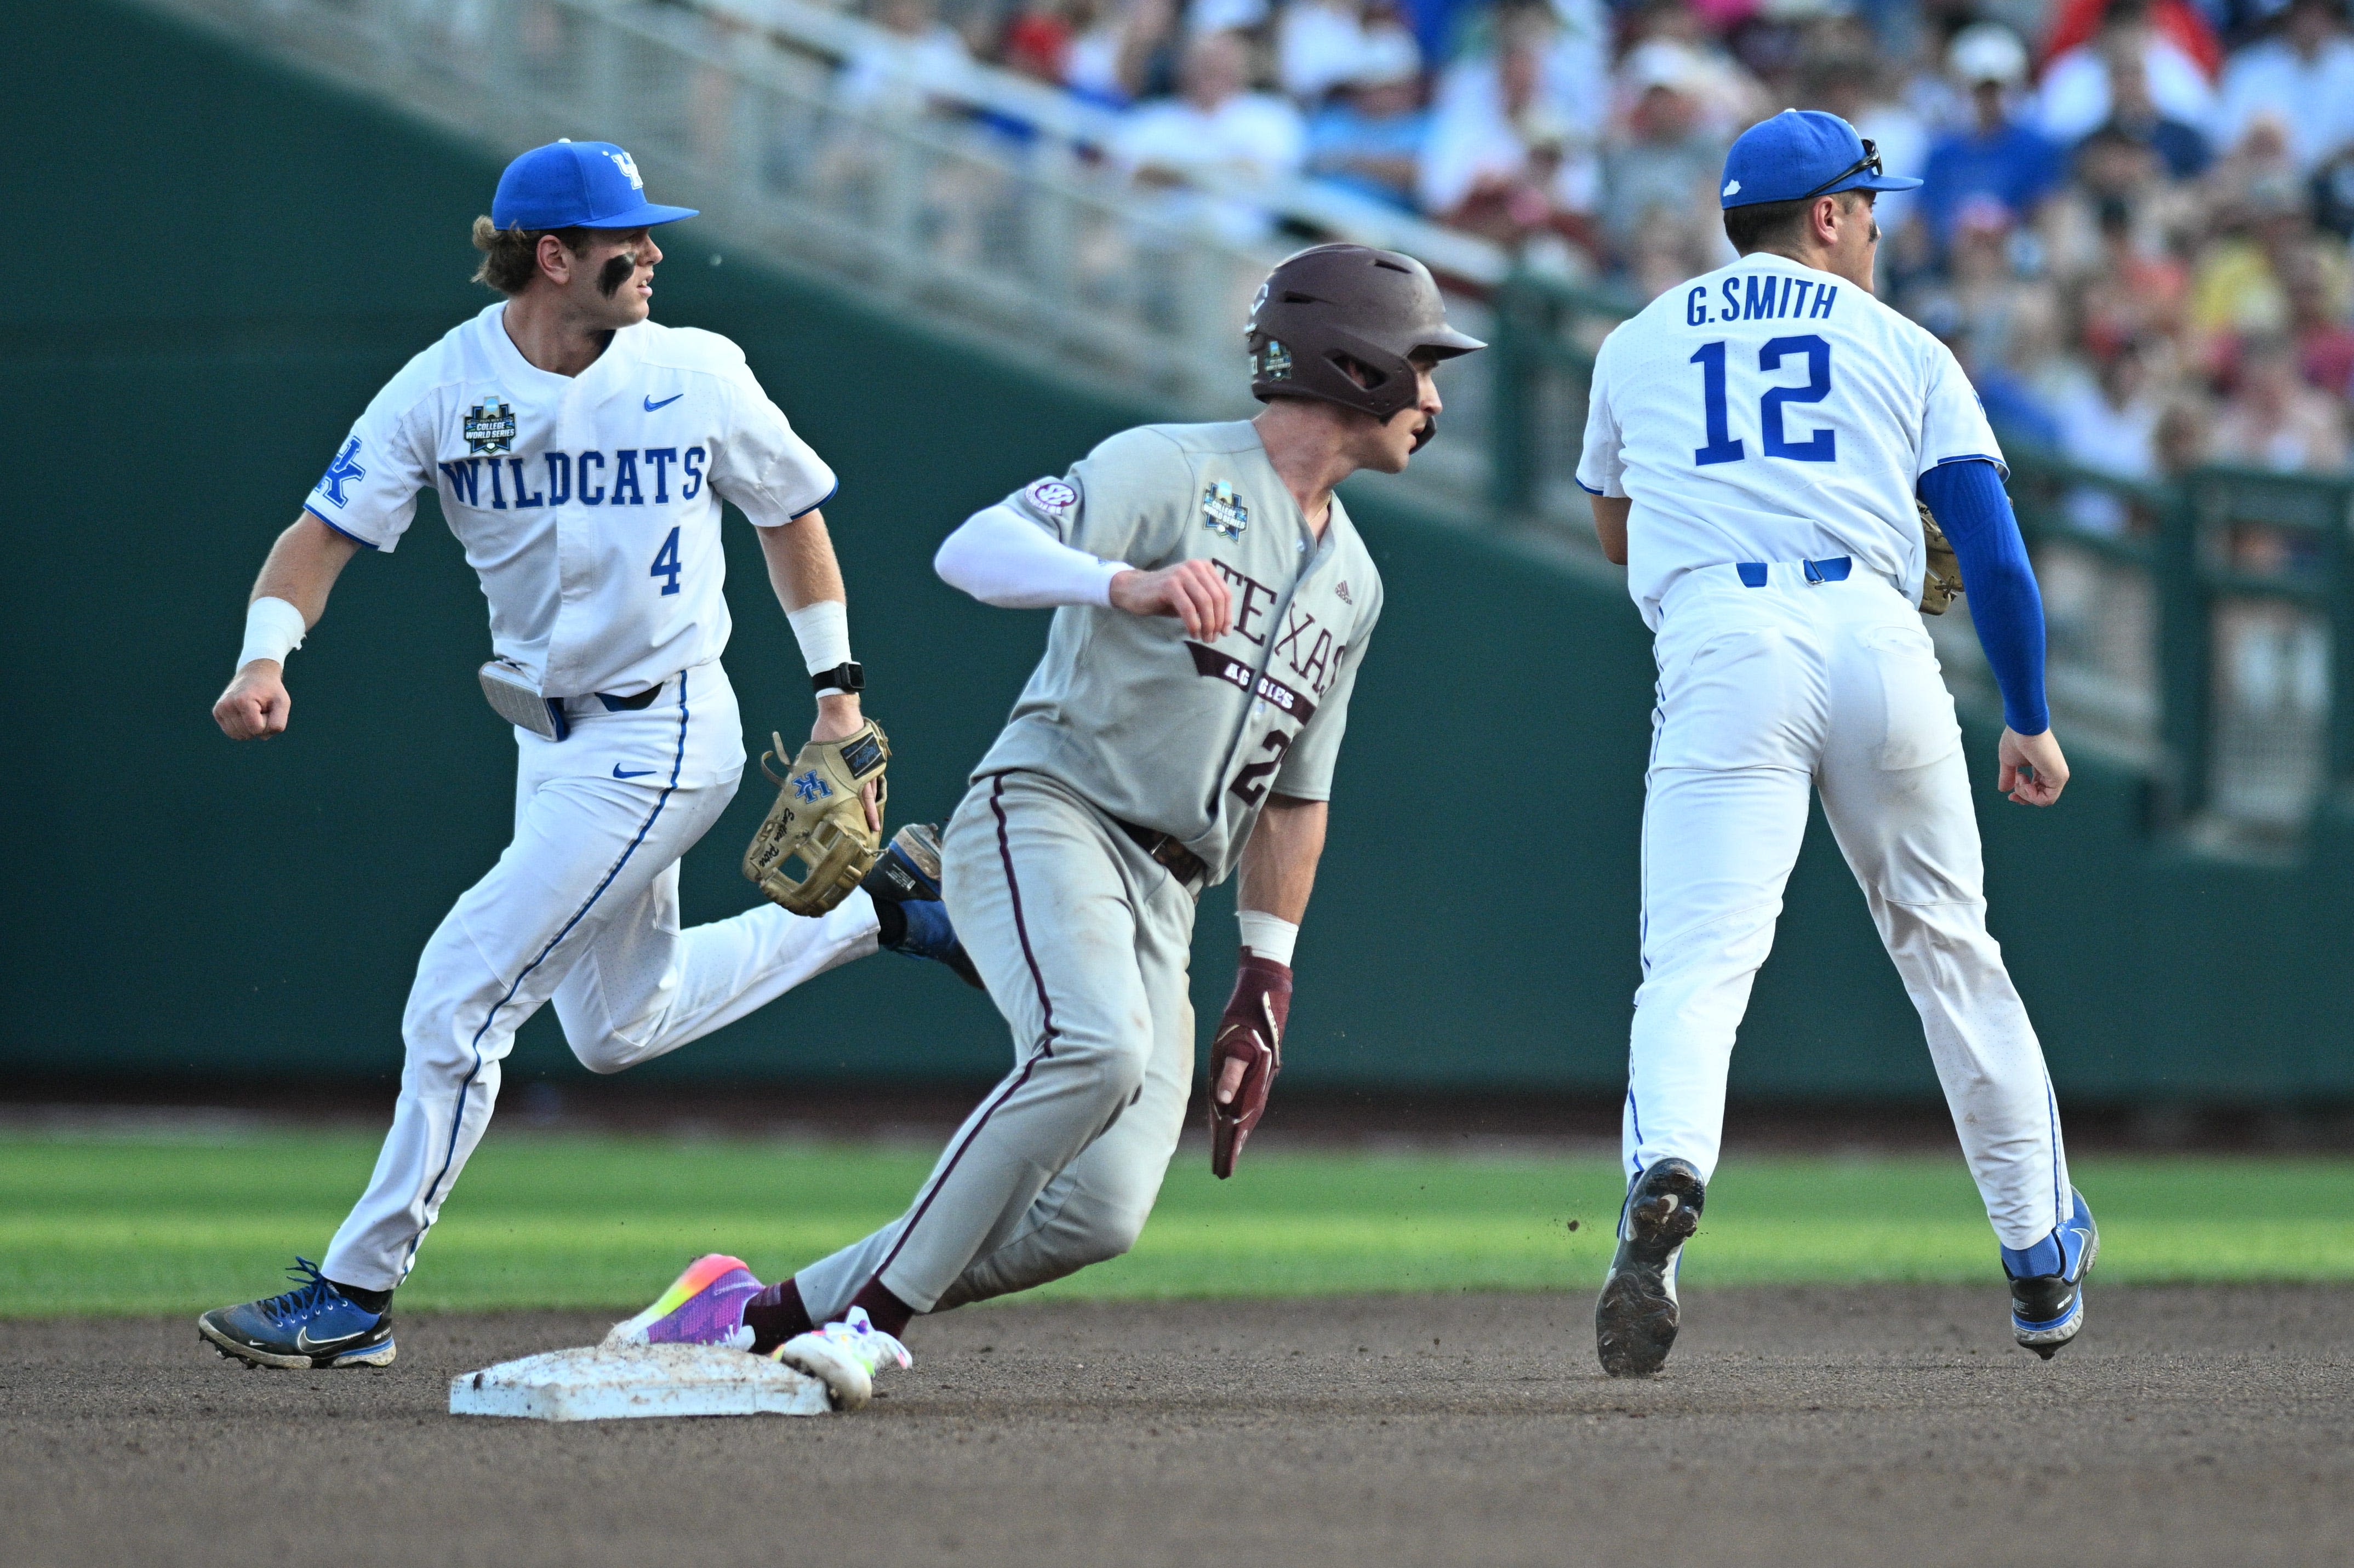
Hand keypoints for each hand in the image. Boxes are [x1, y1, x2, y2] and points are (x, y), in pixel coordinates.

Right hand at [214, 661, 290, 739]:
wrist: (254, 674)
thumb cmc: (271, 690)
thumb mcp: (282, 703)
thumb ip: (278, 723)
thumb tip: (262, 737)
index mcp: (243, 701)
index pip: (257, 730)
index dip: (267, 722)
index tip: (268, 707)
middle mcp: (227, 705)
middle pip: (248, 734)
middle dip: (260, 725)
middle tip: (261, 707)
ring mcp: (220, 709)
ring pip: (239, 736)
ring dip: (250, 728)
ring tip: (253, 710)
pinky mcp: (217, 712)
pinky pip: (232, 733)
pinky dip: (242, 728)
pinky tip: (245, 714)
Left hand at [812, 692, 880, 832]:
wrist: (840, 708)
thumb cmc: (827, 731)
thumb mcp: (816, 754)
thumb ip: (816, 771)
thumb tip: (801, 784)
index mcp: (853, 773)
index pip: (865, 799)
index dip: (868, 815)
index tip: (872, 828)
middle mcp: (864, 769)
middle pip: (871, 795)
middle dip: (871, 812)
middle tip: (874, 828)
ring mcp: (868, 760)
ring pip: (872, 784)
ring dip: (870, 798)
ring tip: (869, 812)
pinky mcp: (868, 753)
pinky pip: (870, 772)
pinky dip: (868, 781)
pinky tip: (863, 788)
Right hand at [1109, 560, 1231, 639]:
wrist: (1135, 590)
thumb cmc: (1166, 596)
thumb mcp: (1192, 597)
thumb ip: (1209, 605)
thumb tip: (1226, 627)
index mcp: (1204, 567)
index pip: (1225, 593)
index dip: (1228, 615)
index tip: (1225, 632)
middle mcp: (1195, 566)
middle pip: (1217, 598)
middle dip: (1218, 622)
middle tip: (1213, 638)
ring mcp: (1182, 573)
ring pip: (1205, 603)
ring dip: (1208, 625)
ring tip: (1204, 638)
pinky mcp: (1169, 584)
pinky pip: (1188, 608)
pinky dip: (1194, 624)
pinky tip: (1193, 633)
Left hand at [1208, 949, 1291, 1178]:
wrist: (1266, 992)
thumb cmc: (1244, 1016)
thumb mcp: (1232, 1043)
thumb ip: (1229, 1074)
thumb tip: (1221, 1103)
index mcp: (1252, 1082)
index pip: (1239, 1121)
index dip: (1229, 1145)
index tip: (1222, 1167)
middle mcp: (1259, 1082)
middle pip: (1244, 1120)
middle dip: (1232, 1145)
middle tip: (1221, 1171)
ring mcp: (1261, 1075)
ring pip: (1247, 1110)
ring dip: (1237, 1132)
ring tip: (1227, 1153)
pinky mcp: (1258, 1068)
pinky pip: (1248, 1096)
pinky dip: (1240, 1112)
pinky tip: (1233, 1119)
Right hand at [1997, 727, 2068, 806]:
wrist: (2024, 727)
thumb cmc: (2017, 738)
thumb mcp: (2009, 762)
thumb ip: (2008, 776)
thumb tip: (2003, 789)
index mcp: (2043, 768)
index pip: (2037, 791)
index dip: (2022, 795)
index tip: (2010, 795)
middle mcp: (2053, 773)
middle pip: (2041, 798)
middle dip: (2023, 796)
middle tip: (2014, 785)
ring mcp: (2058, 775)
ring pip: (2043, 800)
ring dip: (2026, 794)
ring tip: (2019, 777)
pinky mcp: (2059, 776)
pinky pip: (2047, 799)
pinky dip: (2032, 795)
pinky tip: (2025, 782)